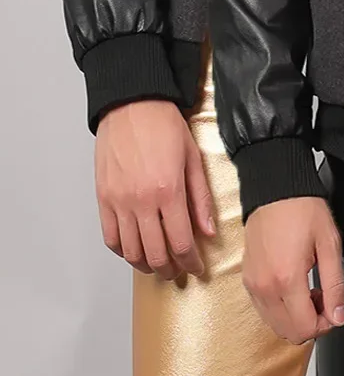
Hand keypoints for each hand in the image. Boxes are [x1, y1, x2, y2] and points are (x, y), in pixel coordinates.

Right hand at [95, 100, 214, 278]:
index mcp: (168, 193)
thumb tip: (209, 232)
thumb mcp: (193, 162)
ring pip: (130, 250)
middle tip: (178, 272)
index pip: (182, 244)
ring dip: (146, 265)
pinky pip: (109, 235)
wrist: (130, 103)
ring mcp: (119, 200)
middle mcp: (141, 201)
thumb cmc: (163, 127)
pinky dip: (122, 250)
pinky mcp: (102, 195)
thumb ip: (201, 201)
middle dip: (170, 270)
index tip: (197, 269)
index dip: (191, 264)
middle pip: (156, 253)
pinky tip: (134, 250)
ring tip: (157, 265)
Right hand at [243, 197, 343, 343]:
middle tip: (323, 301)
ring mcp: (253, 283)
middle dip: (311, 324)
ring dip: (296, 318)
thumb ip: (335, 287)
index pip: (305, 328)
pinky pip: (264, 311)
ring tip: (309, 293)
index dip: (325, 326)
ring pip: (276, 325)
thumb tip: (338, 316)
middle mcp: (265, 285)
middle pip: (289, 332)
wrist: (274, 190)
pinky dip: (282, 310)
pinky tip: (294, 290)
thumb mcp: (330, 247)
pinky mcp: (247, 279)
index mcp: (286, 278)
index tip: (333, 309)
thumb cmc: (302, 212)